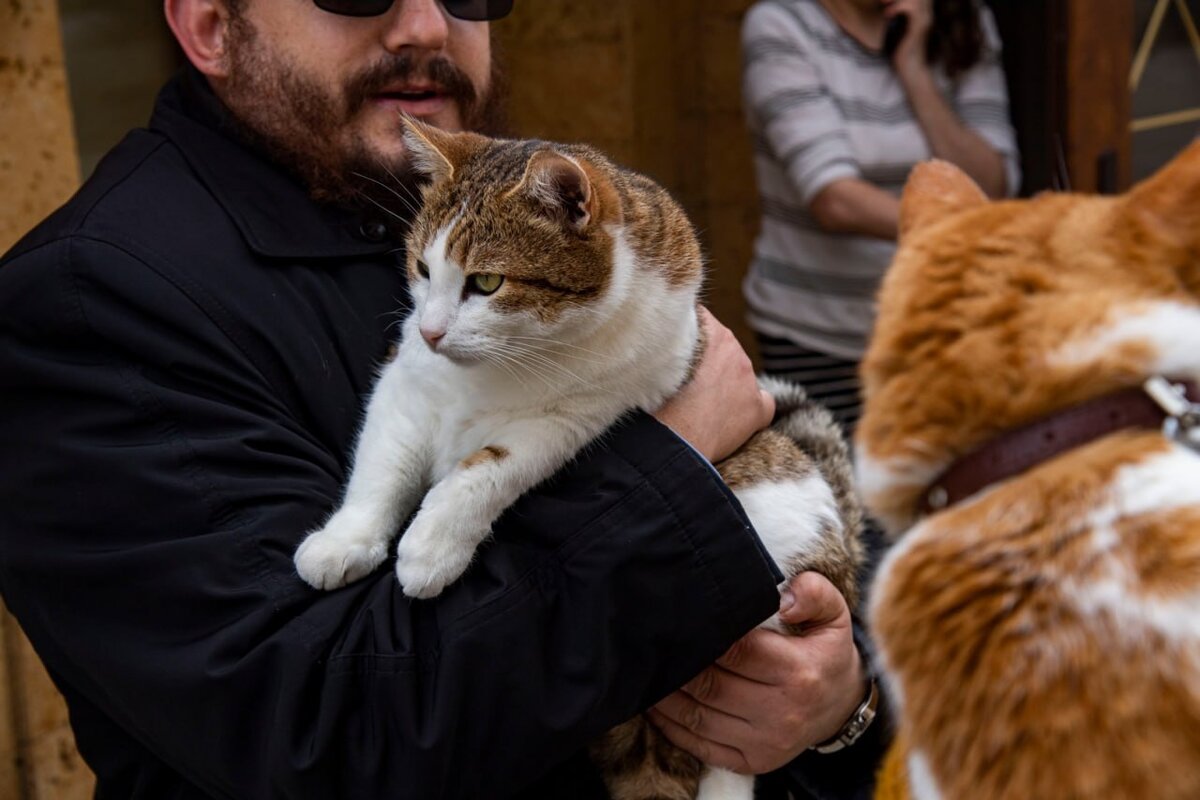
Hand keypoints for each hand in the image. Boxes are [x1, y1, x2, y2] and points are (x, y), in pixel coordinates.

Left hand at [648, 572, 864, 773]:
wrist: (840, 705)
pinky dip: (672, 726)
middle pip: (711, 685)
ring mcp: (766, 742)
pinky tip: (657, 704)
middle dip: (678, 664)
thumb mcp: (834, 614)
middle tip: (654, 642)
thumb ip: (813, 593)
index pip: (736, 651)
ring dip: (666, 695)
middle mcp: (782, 712)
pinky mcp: (753, 762)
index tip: (682, 618)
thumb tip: (783, 599)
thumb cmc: (825, 651)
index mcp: (799, 672)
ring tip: (649, 670)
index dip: (705, 634)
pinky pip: (700, 746)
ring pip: (698, 717)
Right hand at [652, 307, 773, 462]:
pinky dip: (751, 410)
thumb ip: (670, 343)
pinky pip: (763, 403)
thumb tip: (664, 340)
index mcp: (712, 333)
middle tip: (686, 381)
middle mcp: (735, 351)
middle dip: (708, 362)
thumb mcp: (658, 359)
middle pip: (724, 349)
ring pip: (741, 376)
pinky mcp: (757, 408)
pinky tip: (734, 418)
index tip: (677, 348)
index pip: (703, 321)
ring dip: (725, 386)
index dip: (689, 335)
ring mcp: (748, 379)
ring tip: (701, 406)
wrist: (672, 436)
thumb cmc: (657, 399)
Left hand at [883, 0, 932, 77]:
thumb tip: (886, 7)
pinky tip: (887, 15)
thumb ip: (896, 17)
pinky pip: (909, 8)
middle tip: (884, 1)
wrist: (910, 68)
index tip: (885, 2)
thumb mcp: (897, 30)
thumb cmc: (902, 52)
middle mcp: (926, 14)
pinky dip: (896, 8)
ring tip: (884, 4)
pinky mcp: (918, 27)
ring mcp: (924, 19)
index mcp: (923, 13)